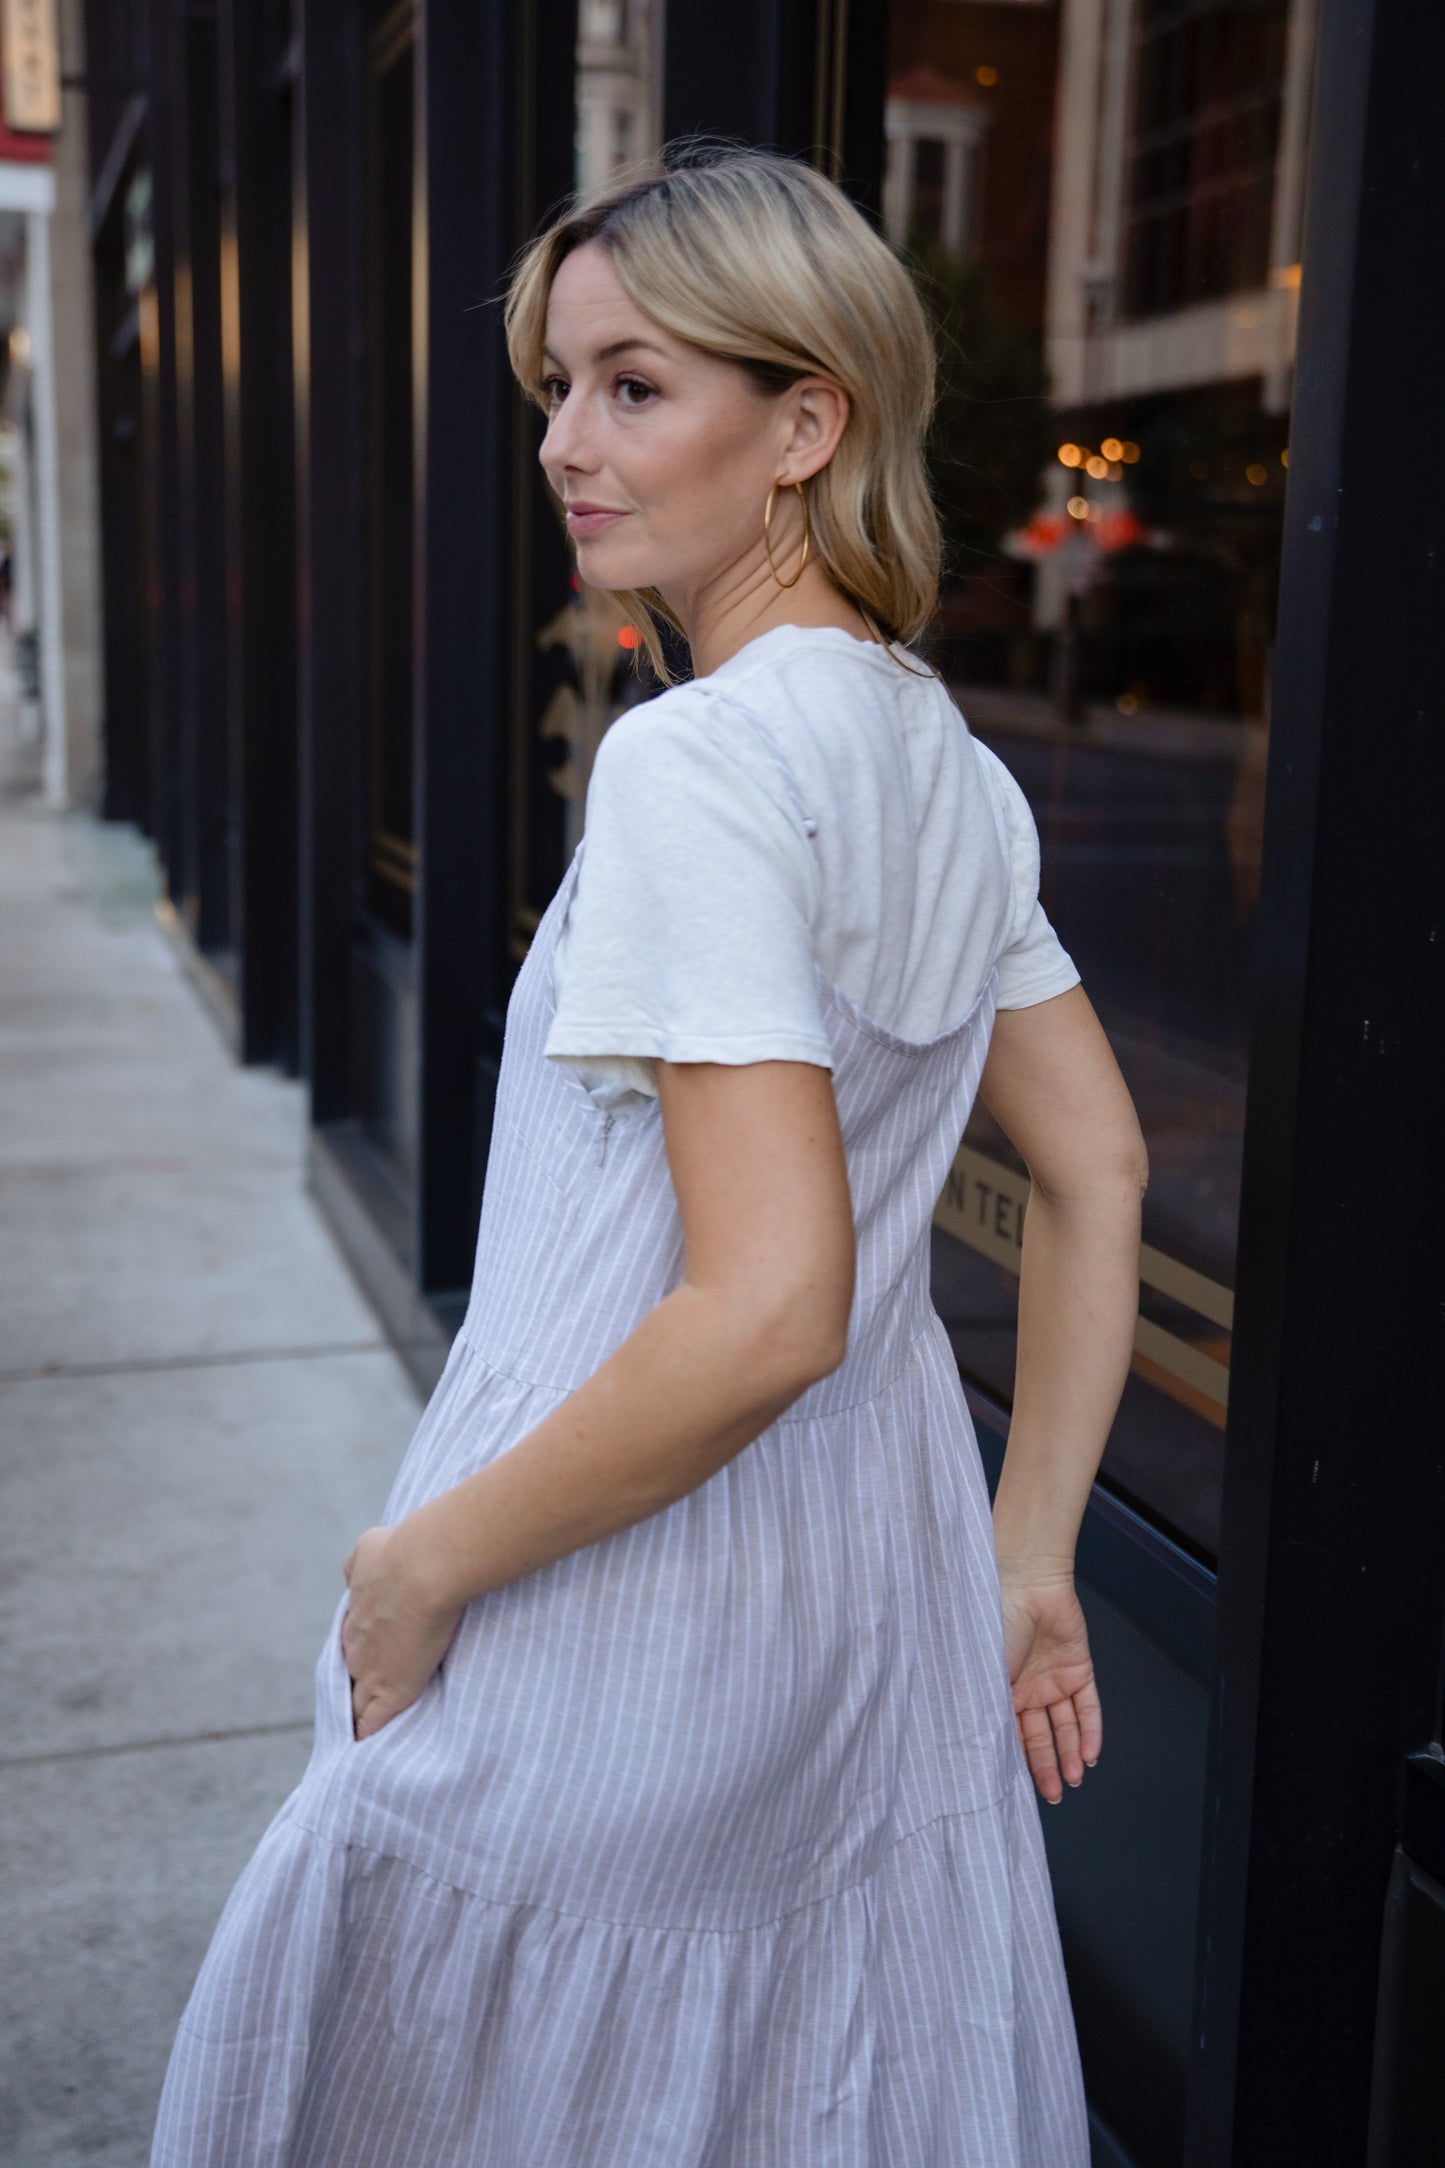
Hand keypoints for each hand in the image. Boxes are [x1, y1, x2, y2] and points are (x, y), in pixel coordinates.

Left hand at [340, 1524, 460, 1740]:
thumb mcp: (368, 1548)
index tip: (370, 1663)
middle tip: (368, 1702)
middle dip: (358, 1689)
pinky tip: (369, 1751)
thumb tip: (353, 1577)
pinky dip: (368, 1737)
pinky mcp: (389, 1693)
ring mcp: (369, 1674)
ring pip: (355, 1706)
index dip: (361, 1657)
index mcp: (351, 1618)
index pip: (351, 1647)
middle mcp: (353, 1649)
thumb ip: (359, 1565)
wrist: (421, 1569)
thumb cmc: (402, 1551)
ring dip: (359, 1716)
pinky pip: (370, 1725)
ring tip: (364, 1735)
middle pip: (349, 1679)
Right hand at [996, 1563, 1101, 1805]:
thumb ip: (986, 1712)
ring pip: (1064, 1726)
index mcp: (998, 1689)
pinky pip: (1087, 1707)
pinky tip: (1089, 1756)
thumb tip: (977, 1754)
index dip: (1016, 1762)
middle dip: (1046, 1767)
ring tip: (1072, 1781)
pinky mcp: (1078, 1668)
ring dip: (1069, 1754)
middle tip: (1053, 1795)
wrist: (1026, 1584)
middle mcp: (1026, 1688)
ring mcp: (1053, 1679)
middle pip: (1039, 1736)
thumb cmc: (994, 1624)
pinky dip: (1090, 1732)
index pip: (1009, 1734)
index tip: (1017, 1791)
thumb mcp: (983, 1675)